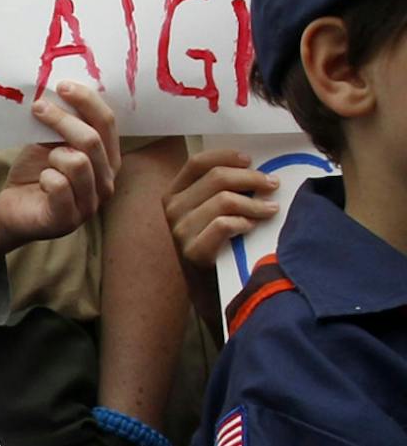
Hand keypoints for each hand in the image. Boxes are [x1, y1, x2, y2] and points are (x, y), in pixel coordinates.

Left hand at [0, 81, 120, 262]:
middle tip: (38, 107)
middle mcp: (106, 182)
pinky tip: (41, 179)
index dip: (87, 101)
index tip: (62, 86)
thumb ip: (62, 125)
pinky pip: (59, 186)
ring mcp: (90, 204)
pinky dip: (46, 177)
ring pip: (78, 162)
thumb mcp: (50, 143)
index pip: (107, 123)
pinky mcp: (67, 219)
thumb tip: (60, 90)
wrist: (11, 209)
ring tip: (45, 159)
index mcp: (107, 159)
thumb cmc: (35, 173)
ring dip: (54, 153)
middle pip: (92, 140)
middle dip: (63, 119)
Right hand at [162, 147, 279, 270]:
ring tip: (270, 209)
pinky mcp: (193, 250)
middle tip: (273, 184)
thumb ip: (220, 190)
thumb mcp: (209, 212)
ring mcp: (180, 230)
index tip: (250, 160)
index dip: (226, 156)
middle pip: (217, 177)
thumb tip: (254, 168)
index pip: (198, 162)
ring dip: (254, 203)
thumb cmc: (217, 245)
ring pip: (224, 200)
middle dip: (251, 178)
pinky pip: (224, 224)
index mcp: (173, 193)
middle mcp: (172, 208)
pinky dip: (244, 222)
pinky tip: (252, 227)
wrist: (208, 290)